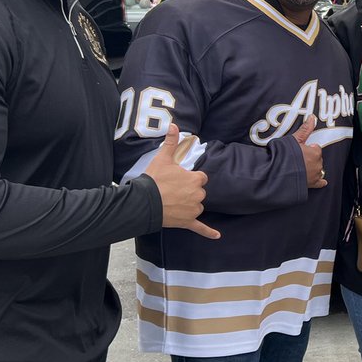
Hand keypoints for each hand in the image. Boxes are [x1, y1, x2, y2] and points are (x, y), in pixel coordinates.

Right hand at [143, 124, 219, 238]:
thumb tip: (174, 125)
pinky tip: (217, 236)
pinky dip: (209, 232)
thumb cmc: (154, 180)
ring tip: (172, 202)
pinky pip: (201, 228)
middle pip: (199, 192)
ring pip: (197, 207)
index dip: (191, 178)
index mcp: (196, 179)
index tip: (180, 179)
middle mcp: (198, 195)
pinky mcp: (188, 222)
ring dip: (189, 206)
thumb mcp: (163, 158)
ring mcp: (194, 210)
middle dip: (189, 192)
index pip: (201, 177)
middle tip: (172, 191)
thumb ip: (170, 142)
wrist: (143, 201)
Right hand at [292, 115, 326, 188]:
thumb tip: (312, 117)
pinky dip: (320, 182)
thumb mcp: (295, 139)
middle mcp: (318, 164)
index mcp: (315, 152)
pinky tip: (322, 182)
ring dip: (313, 168)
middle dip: (310, 158)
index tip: (301, 150)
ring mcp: (315, 175)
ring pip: (318, 169)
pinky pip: (320, 182)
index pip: (316, 148)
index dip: (308, 148)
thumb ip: (305, 129)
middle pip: (317, 158)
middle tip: (298, 159)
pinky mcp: (312, 184)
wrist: (279, 172)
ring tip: (302, 168)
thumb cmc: (286, 155)